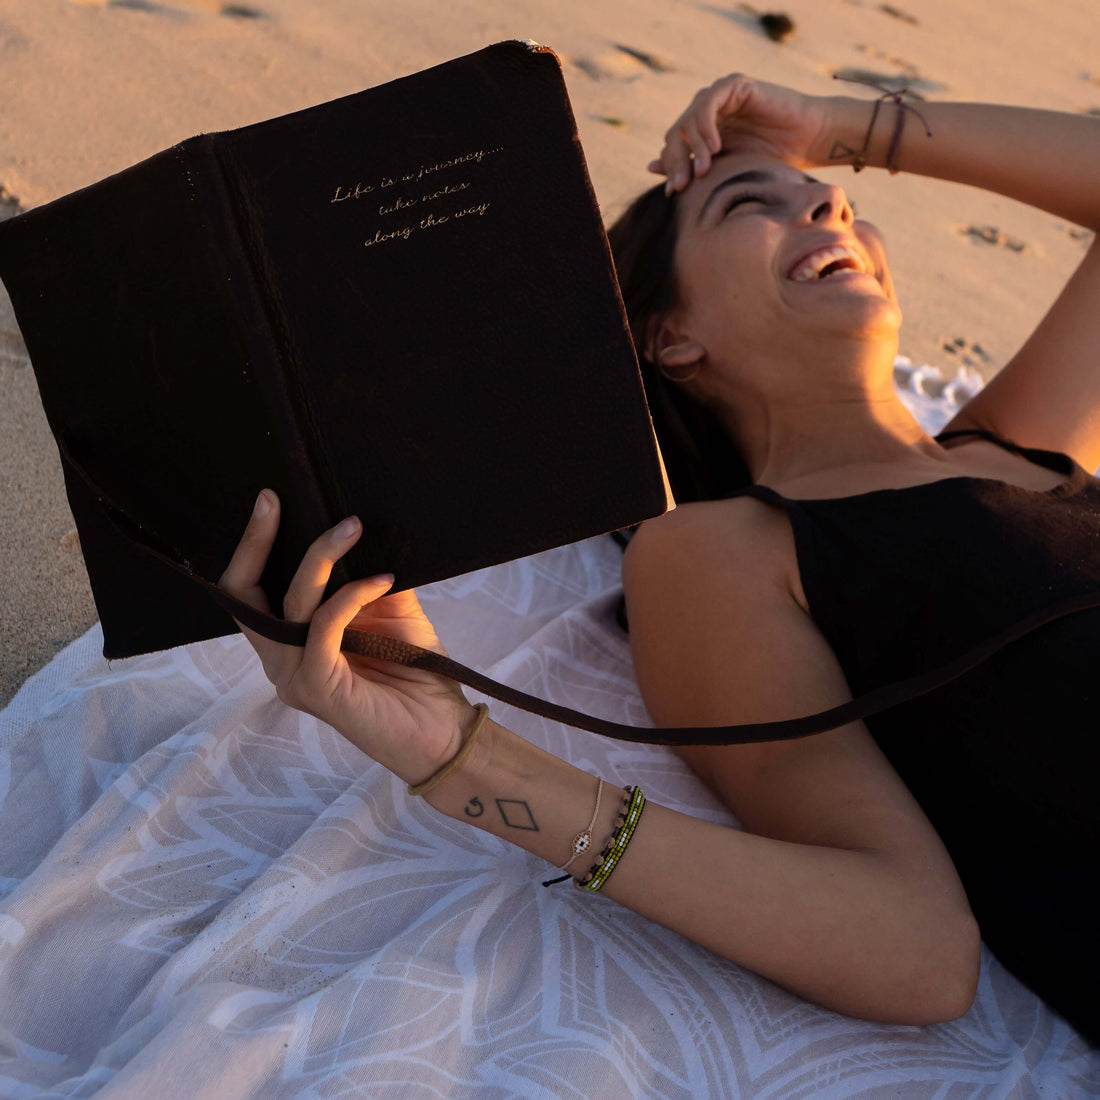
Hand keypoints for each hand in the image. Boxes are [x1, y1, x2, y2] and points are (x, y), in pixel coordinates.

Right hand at [217, 489, 475, 785]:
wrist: (444, 731)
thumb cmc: (417, 675)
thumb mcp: (390, 612)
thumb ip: (366, 580)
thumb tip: (357, 527)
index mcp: (292, 644)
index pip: (250, 593)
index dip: (252, 547)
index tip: (269, 500)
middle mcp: (282, 663)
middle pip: (244, 597)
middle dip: (257, 543)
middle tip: (274, 502)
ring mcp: (295, 677)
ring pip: (290, 603)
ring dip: (321, 559)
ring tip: (353, 529)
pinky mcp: (319, 686)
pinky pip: (323, 626)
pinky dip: (350, 595)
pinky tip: (382, 579)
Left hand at [649, 74, 831, 192]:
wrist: (808, 140)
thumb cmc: (772, 160)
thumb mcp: (727, 171)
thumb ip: (694, 168)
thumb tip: (649, 167)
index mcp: (702, 135)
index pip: (673, 148)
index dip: (670, 169)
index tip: (674, 193)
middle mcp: (707, 114)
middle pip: (675, 134)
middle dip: (676, 161)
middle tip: (683, 185)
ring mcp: (720, 98)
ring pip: (689, 119)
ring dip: (694, 147)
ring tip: (706, 169)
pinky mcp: (734, 85)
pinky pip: (709, 102)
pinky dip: (706, 125)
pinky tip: (716, 147)